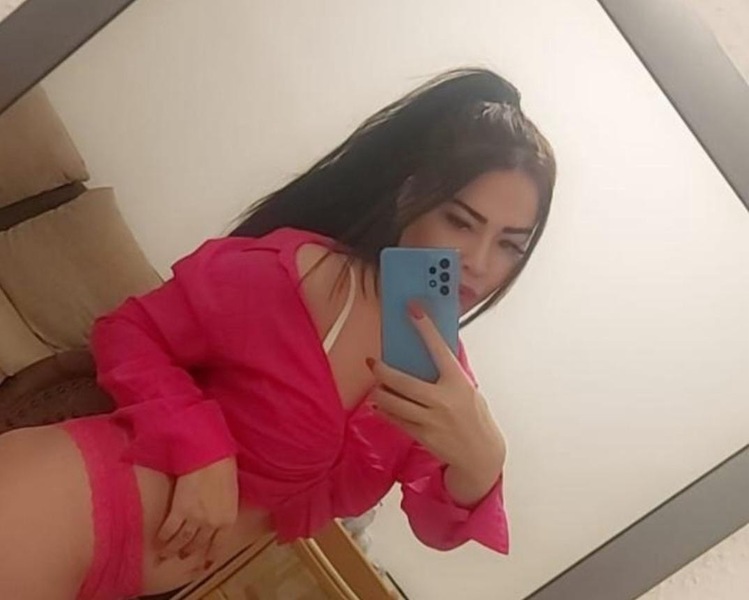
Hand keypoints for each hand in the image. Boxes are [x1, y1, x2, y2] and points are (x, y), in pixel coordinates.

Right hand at [156, 456, 238, 568]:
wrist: (211, 456)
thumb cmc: (224, 467)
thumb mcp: (231, 493)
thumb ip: (225, 509)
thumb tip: (218, 514)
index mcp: (228, 519)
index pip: (218, 544)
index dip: (211, 555)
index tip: (205, 563)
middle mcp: (212, 524)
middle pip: (198, 544)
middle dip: (189, 552)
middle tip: (182, 556)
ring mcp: (195, 519)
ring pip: (181, 541)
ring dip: (172, 549)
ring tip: (165, 554)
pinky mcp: (179, 510)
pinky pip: (169, 530)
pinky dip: (163, 538)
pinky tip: (158, 541)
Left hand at [367, 301, 505, 480]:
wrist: (481, 454)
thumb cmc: (475, 416)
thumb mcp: (469, 390)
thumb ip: (450, 374)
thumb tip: (430, 352)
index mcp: (458, 382)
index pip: (439, 349)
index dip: (425, 327)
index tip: (412, 309)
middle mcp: (443, 400)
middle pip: (403, 381)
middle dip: (383, 370)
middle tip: (372, 361)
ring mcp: (431, 420)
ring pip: (394, 402)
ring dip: (380, 392)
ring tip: (376, 385)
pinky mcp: (422, 436)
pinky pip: (396, 420)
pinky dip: (384, 410)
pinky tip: (378, 404)